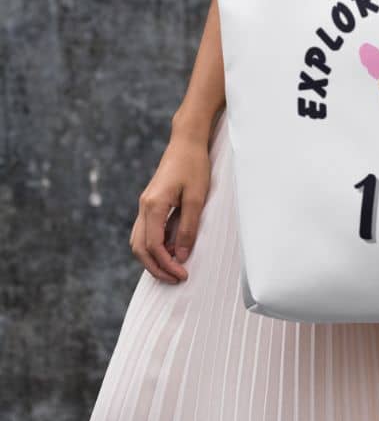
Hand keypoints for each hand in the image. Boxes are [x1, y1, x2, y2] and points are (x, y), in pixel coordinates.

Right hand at [129, 129, 211, 283]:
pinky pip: (145, 231)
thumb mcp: (197, 197)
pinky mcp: (150, 202)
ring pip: (139, 241)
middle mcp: (144, 206)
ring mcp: (145, 204)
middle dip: (156, 268)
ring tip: (173, 268)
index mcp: (154, 205)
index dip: (166, 265)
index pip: (153, 246)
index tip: (182, 274)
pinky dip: (154, 246)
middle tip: (176, 279)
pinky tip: (171, 250)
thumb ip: (188, 227)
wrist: (187, 141)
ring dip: (152, 259)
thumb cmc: (194, 165)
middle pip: (140, 248)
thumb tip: (181, 256)